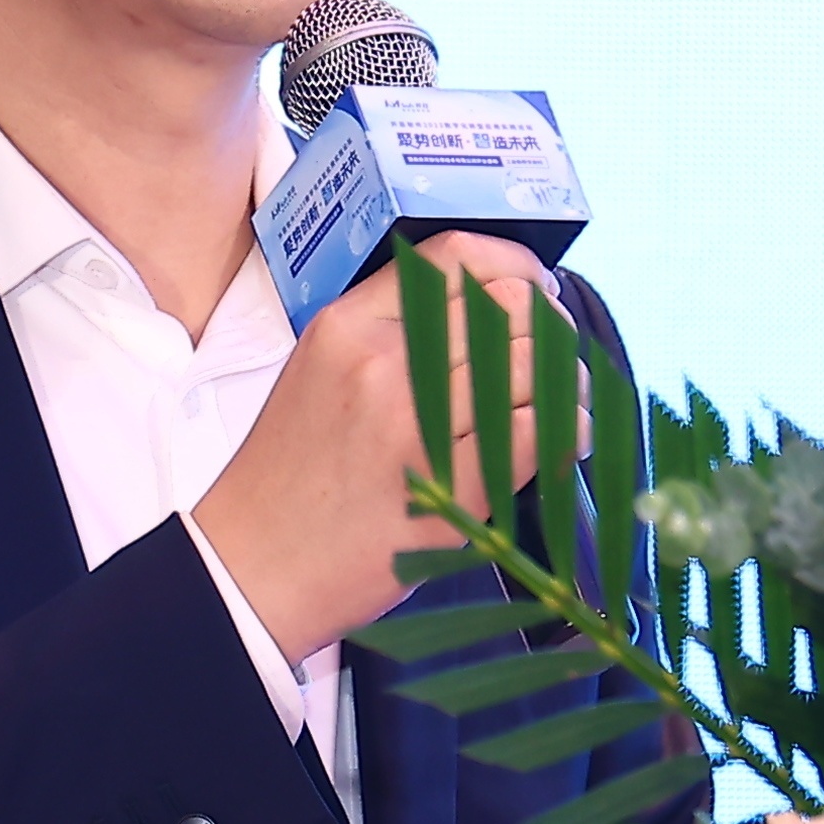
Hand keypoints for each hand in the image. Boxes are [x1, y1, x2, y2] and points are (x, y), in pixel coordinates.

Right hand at [192, 231, 559, 664]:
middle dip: (547, 325)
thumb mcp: (318, 374)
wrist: (254, 566)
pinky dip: (568, 427)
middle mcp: (382, 363)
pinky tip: (557, 439)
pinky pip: (542, 429)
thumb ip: (389, 334)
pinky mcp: (450, 489)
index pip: (452, 257)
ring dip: (566, 379)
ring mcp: (416, 426)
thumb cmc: (290, 477)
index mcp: (347, 327)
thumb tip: (484, 310)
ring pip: (535, 363)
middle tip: (550, 355)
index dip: (513, 264)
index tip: (534, 289)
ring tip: (557, 401)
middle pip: (507, 304)